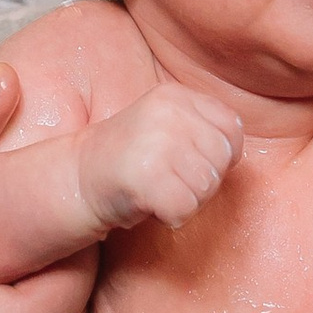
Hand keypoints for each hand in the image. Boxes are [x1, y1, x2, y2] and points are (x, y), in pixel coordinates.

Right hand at [75, 85, 241, 234]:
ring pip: (207, 186)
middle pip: (222, 158)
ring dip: (187, 200)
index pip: (231, 127)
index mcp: (174, 96)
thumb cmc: (129, 162)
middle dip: (204, 181)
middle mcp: (167, 113)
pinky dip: (172, 217)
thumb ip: (202, 128)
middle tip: (169, 181)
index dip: (221, 155)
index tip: (191, 163)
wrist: (76, 180)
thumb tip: (235, 152)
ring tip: (157, 190)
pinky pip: (186, 208)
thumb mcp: (167, 127)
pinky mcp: (146, 176)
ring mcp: (156, 142)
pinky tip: (150, 205)